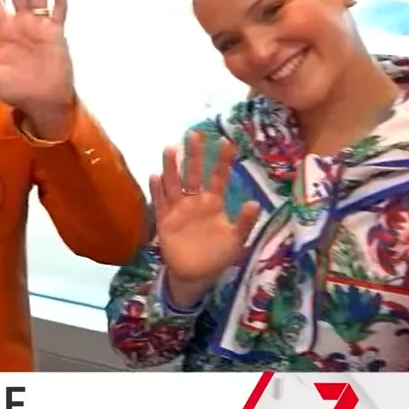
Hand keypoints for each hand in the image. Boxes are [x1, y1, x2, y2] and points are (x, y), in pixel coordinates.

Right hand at [151, 133, 260, 296]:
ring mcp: (179, 209)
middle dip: (194, 155)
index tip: (225, 141)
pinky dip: (157, 190)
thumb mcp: (237, 240)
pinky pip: (160, 202)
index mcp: (214, 203)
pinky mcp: (164, 220)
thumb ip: (244, 222)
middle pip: (193, 173)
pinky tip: (155, 176)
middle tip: (193, 134)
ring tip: (171, 148)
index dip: (221, 161)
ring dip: (172, 167)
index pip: (218, 177)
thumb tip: (254, 202)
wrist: (196, 274)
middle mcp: (195, 201)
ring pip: (174, 183)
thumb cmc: (218, 255)